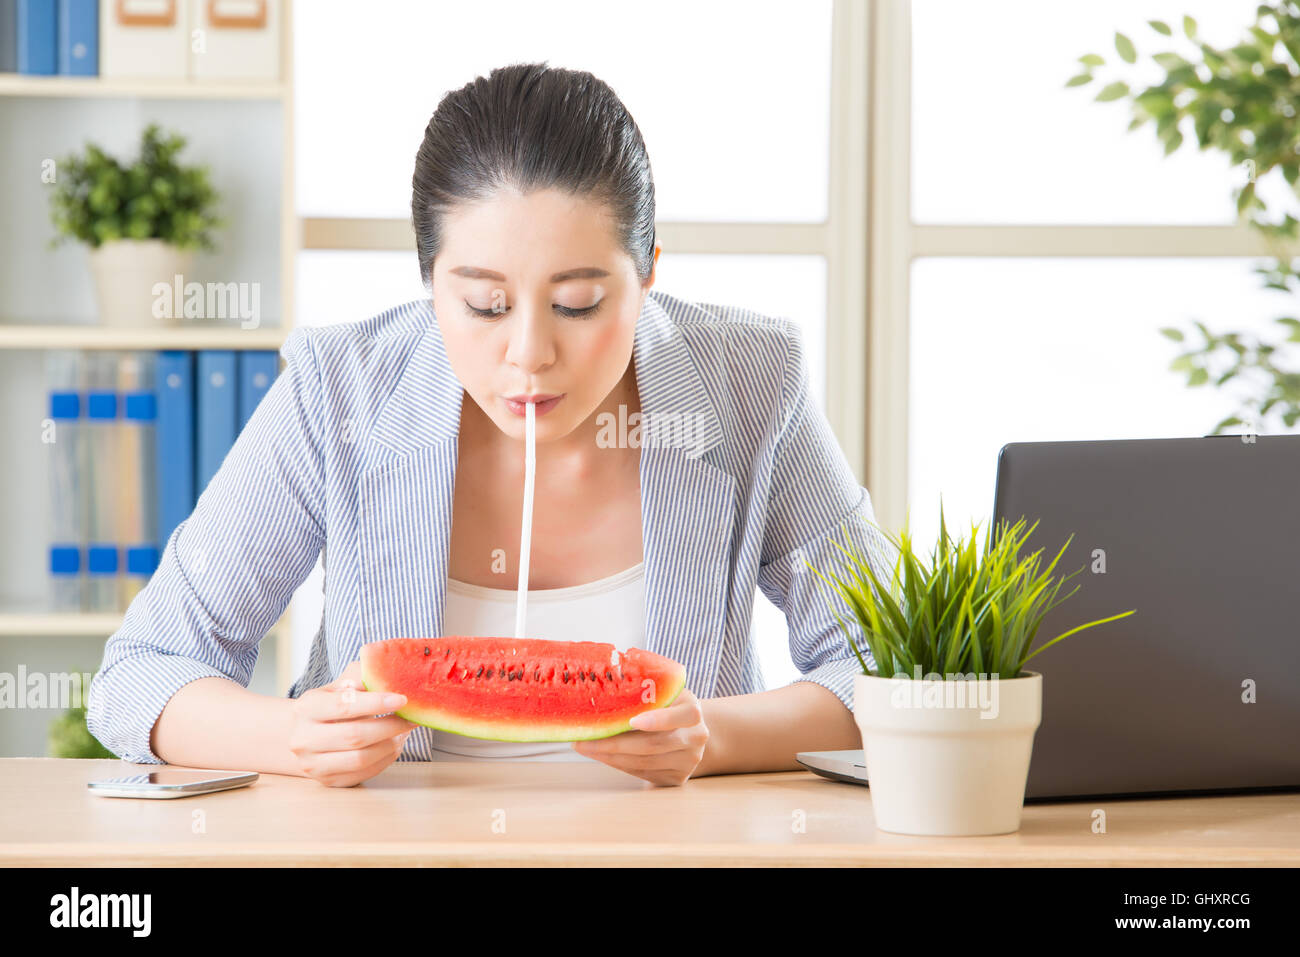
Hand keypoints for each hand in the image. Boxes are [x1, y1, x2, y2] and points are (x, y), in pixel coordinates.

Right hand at [287, 660, 418, 786]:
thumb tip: (388, 671)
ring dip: (390, 744)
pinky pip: (363, 774)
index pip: (344, 705)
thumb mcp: (338, 685)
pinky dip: (385, 760)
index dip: (376, 703)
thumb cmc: (328, 705)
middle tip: (411, 717)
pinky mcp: (327, 781)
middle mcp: (303, 739)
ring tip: (404, 731)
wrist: (303, 734)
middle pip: (355, 736)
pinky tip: (394, 745)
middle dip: (390, 726)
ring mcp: (313, 764)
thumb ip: (360, 677)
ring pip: (360, 759)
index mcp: (306, 708)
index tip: (402, 699)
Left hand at [571, 688, 708, 786]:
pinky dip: (619, 764)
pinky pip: (643, 773)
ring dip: (610, 756)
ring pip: (644, 762)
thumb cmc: (667, 706)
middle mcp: (696, 737)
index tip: (632, 721)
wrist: (689, 732)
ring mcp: (688, 762)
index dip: (658, 720)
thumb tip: (605, 681)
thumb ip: (645, 690)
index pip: (685, 715)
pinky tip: (602, 755)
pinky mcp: (677, 778)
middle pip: (653, 744)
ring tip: (586, 747)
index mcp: (693, 710)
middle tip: (585, 738)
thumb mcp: (663, 691)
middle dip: (614, 743)